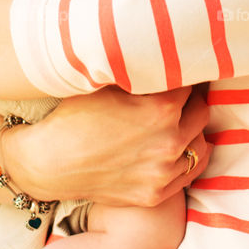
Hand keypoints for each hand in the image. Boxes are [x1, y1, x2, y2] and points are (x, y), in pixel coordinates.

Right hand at [3, 85, 211, 208]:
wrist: (48, 165)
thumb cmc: (74, 116)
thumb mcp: (108, 83)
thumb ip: (142, 72)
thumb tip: (162, 54)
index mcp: (160, 109)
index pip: (190, 81)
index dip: (181, 72)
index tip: (176, 69)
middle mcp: (169, 142)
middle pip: (200, 111)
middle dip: (190, 100)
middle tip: (177, 93)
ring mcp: (163, 172)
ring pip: (200, 144)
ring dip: (192, 130)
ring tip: (178, 121)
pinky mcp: (155, 194)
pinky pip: (190, 173)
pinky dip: (187, 158)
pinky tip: (176, 147)